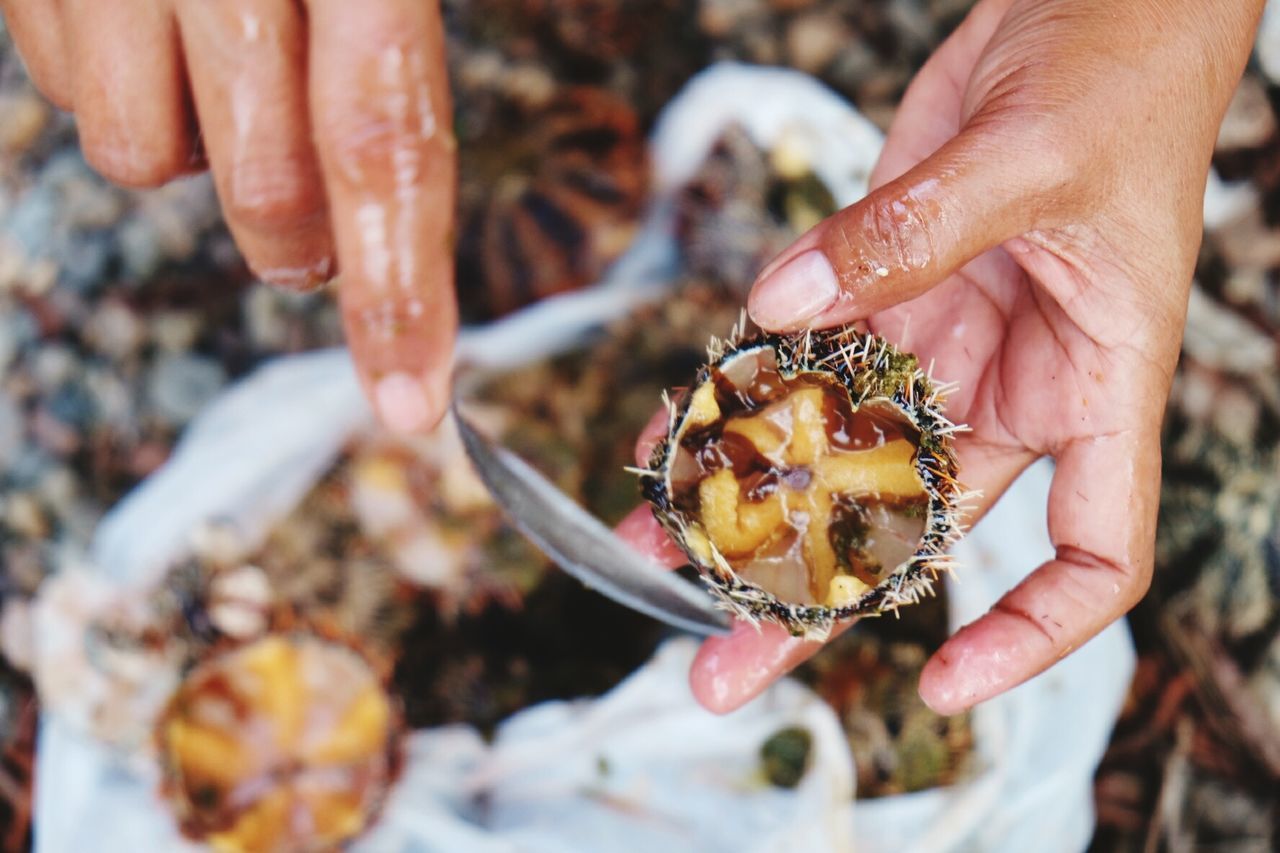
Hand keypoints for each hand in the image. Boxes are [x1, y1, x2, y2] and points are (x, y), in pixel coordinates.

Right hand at [1, 0, 455, 431]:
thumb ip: (399, 66)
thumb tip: (406, 214)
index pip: (384, 145)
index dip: (401, 288)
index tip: (410, 403)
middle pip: (266, 184)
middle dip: (299, 242)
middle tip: (313, 217)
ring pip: (140, 158)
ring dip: (192, 154)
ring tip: (217, 75)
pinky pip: (63, 94)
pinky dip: (121, 94)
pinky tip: (149, 35)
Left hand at [620, 0, 1261, 713]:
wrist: (1093, 4)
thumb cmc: (1120, 78)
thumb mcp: (1031, 159)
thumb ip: (912, 233)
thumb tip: (786, 301)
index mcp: (1095, 386)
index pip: (1091, 553)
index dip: (1029, 632)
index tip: (944, 684)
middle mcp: (1010, 387)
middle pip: (917, 530)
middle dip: (816, 600)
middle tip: (719, 668)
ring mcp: (937, 347)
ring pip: (836, 456)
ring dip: (746, 506)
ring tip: (652, 552)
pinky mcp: (877, 295)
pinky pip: (797, 364)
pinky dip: (732, 401)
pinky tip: (664, 439)